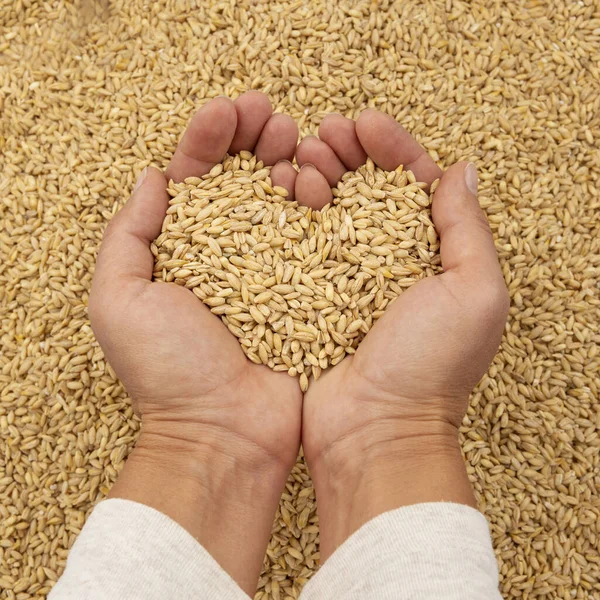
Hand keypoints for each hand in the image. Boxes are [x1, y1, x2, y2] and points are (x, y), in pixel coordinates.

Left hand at [89, 92, 300, 593]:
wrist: (226, 433)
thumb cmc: (167, 372)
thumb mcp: (120, 299)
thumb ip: (128, 234)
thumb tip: (153, 177)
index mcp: (181, 250)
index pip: (195, 178)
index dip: (210, 137)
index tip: (229, 110)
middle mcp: (228, 253)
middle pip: (243, 179)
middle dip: (255, 138)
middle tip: (273, 116)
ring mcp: (272, 269)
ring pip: (283, 199)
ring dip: (290, 159)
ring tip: (298, 141)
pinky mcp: (307, 289)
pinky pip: (315, 237)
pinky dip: (318, 204)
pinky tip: (321, 181)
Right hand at [293, 110, 509, 557]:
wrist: (373, 431)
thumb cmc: (430, 368)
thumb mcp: (475, 294)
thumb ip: (468, 228)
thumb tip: (462, 170)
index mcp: (432, 255)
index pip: (414, 184)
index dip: (392, 147)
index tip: (365, 122)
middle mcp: (387, 262)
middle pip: (366, 190)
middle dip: (348, 152)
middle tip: (326, 132)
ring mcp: (344, 278)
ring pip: (328, 210)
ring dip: (316, 173)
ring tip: (300, 156)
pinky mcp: (307, 296)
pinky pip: (297, 243)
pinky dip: (289, 213)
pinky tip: (278, 191)